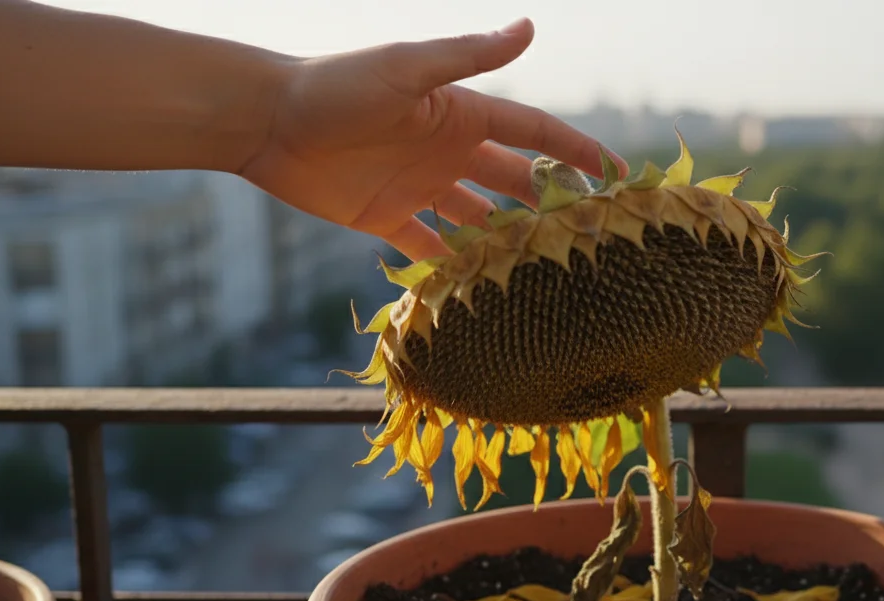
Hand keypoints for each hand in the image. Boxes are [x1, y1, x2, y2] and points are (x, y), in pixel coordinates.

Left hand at [239, 18, 626, 260]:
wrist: (267, 120)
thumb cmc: (336, 85)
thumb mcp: (408, 68)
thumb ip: (469, 56)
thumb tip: (530, 25)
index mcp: (461, 114)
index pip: (533, 134)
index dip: (575, 152)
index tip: (616, 174)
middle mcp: (447, 151)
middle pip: (514, 181)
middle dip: (551, 204)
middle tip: (590, 237)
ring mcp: (419, 187)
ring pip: (478, 219)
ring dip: (507, 241)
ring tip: (542, 273)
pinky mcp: (386, 218)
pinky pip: (430, 248)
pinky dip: (452, 266)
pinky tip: (478, 291)